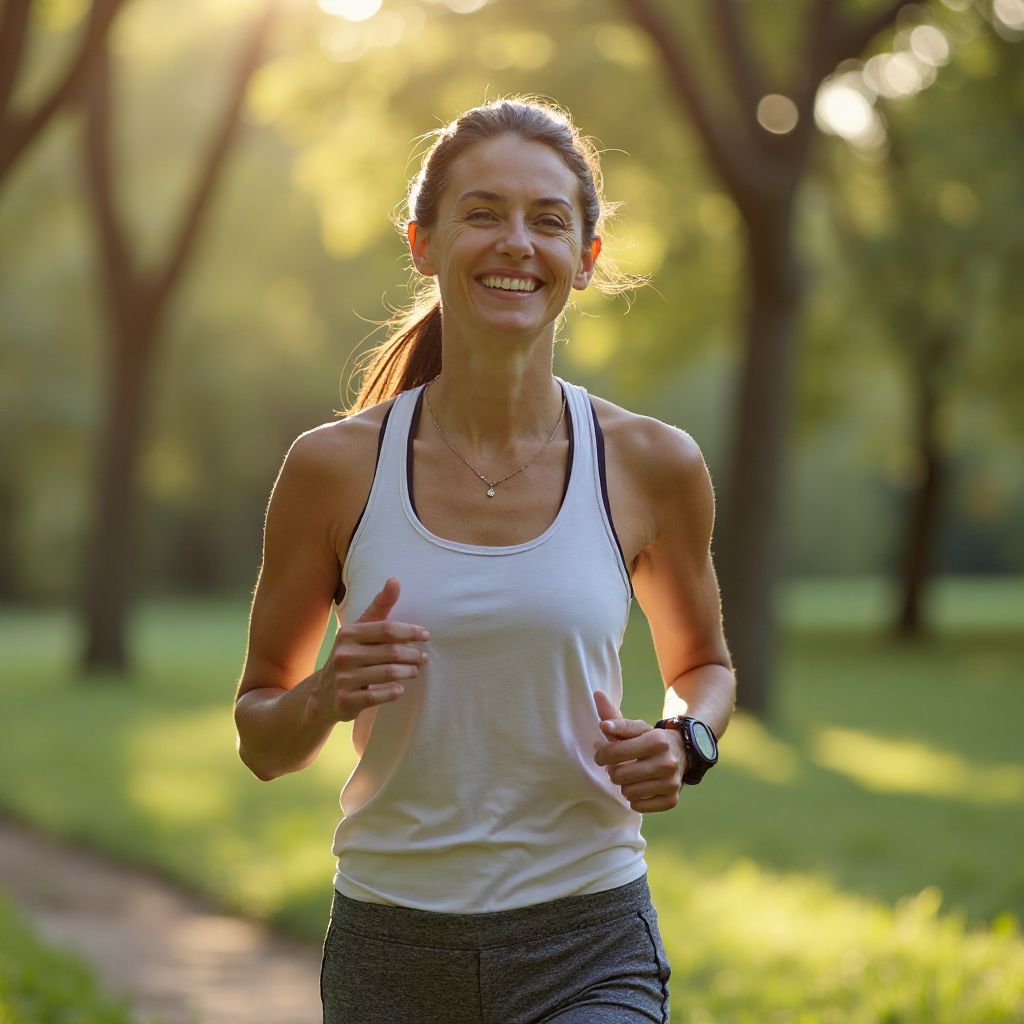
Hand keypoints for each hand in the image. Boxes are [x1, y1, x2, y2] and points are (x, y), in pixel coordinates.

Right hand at [312, 578, 428, 722]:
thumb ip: (380, 606)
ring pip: (389, 673)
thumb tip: (395, 580)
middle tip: (423, 657)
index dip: (410, 632)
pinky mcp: (346, 700)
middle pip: (392, 652)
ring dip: (409, 672)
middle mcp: (344, 654)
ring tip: (415, 670)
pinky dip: (394, 691)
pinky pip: (378, 696)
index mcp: (349, 633)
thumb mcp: (360, 629)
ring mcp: (344, 678)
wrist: (323, 693)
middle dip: (414, 654)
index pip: (388, 629)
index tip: (426, 636)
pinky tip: (400, 687)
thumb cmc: (351, 655)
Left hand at [593, 691, 685, 812]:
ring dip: (624, 786)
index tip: (602, 755)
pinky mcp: (672, 800)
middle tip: (618, 766)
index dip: (601, 754)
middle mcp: (666, 762)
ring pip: (628, 793)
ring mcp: (671, 783)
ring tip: (631, 776)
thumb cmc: (651, 739)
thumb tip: (597, 696)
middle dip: (613, 771)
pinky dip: (635, 799)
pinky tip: (640, 787)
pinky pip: (639, 806)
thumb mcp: (636, 727)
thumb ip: (614, 717)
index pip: (614, 752)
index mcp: (655, 741)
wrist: (682, 753)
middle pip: (619, 775)